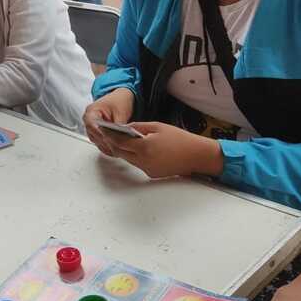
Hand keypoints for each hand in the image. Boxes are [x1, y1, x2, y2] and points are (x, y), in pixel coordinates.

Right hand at [83, 89, 134, 154]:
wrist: (120, 99)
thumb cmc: (118, 102)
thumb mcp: (120, 112)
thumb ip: (118, 125)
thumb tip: (120, 137)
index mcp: (91, 111)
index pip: (90, 124)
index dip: (98, 133)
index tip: (107, 139)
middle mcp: (90, 121)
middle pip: (93, 135)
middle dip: (105, 142)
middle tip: (117, 147)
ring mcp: (94, 129)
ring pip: (97, 142)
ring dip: (107, 147)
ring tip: (119, 151)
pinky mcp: (99, 135)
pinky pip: (102, 144)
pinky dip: (109, 148)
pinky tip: (119, 151)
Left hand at [104, 122, 223, 178]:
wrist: (197, 155)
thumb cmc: (180, 139)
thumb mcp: (157, 126)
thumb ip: (137, 127)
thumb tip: (123, 128)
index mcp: (144, 147)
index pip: (119, 142)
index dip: (109, 135)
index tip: (104, 130)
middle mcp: (144, 161)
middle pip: (120, 152)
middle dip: (114, 144)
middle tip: (109, 134)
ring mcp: (148, 169)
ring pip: (128, 159)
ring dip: (123, 150)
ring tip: (120, 140)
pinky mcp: (152, 174)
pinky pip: (137, 164)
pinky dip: (133, 156)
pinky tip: (135, 148)